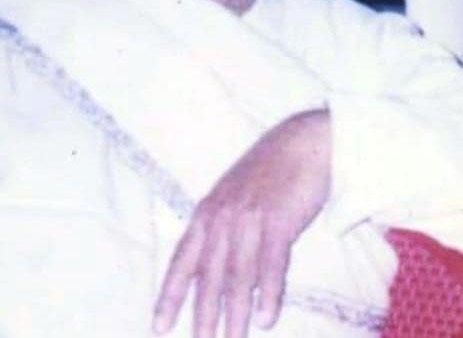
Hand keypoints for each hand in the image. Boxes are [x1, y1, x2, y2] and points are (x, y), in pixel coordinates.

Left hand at [153, 109, 330, 337]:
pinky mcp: (278, 220)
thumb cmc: (270, 175)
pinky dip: (269, 293)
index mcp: (207, 213)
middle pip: (208, 275)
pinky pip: (271, 264)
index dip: (170, 296)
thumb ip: (223, 233)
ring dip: (235, 314)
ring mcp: (249, 219)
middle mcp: (222, 217)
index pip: (182, 261)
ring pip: (237, 276)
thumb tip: (219, 276)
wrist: (304, 144)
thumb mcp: (235, 199)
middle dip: (202, 315)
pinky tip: (265, 318)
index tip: (159, 327)